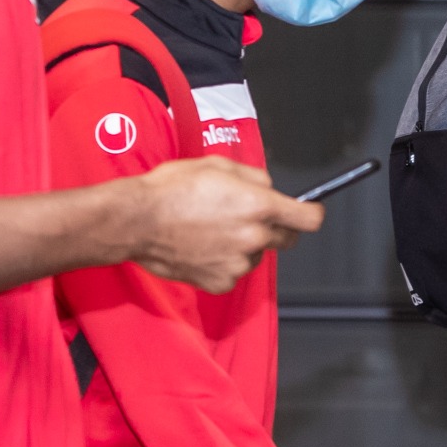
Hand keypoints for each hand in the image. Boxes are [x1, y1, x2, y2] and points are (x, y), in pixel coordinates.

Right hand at [130, 157, 324, 292]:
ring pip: (257, 254)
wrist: (137, 221)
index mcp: (258, 205)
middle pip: (287, 239)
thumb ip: (253, 176)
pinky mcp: (220, 282)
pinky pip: (235, 272)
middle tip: (247, 216)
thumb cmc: (172, 189)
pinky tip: (203, 246)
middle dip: (275, 227)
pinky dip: (225, 262)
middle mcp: (253, 236)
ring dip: (246, 244)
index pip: (309, 219)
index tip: (306, 211)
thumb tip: (268, 188)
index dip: (310, 213)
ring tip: (213, 230)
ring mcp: (238, 263)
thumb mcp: (218, 165)